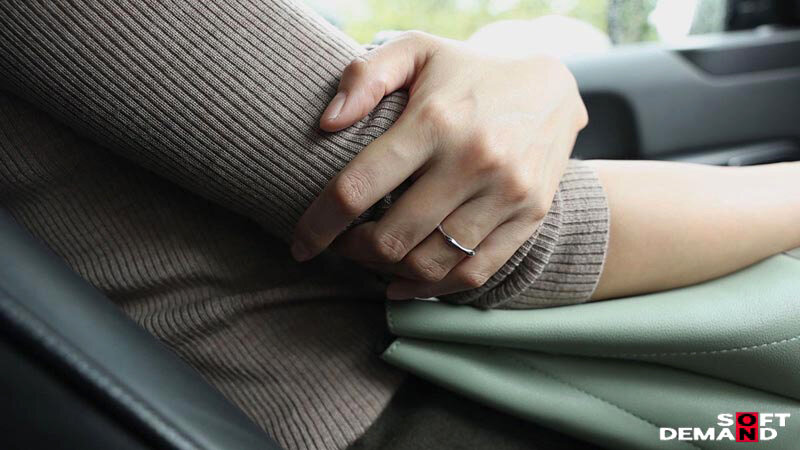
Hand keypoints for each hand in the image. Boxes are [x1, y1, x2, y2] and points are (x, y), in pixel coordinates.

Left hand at [292, 31, 587, 298]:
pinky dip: (432, 288)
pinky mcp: (528, 217)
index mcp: (435, 121)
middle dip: (353, 251)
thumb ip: (366, 77)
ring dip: (388, 271)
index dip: (319, 224)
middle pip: (392, 238)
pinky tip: (404, 282)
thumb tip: (327, 124)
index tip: (300, 244)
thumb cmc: (470, 73)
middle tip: (343, 244)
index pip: (358, 188)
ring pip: (430, 263)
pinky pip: (473, 272)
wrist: (554, 90)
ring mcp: (506, 194)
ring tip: (373, 257)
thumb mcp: (417, 53)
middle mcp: (473, 161)